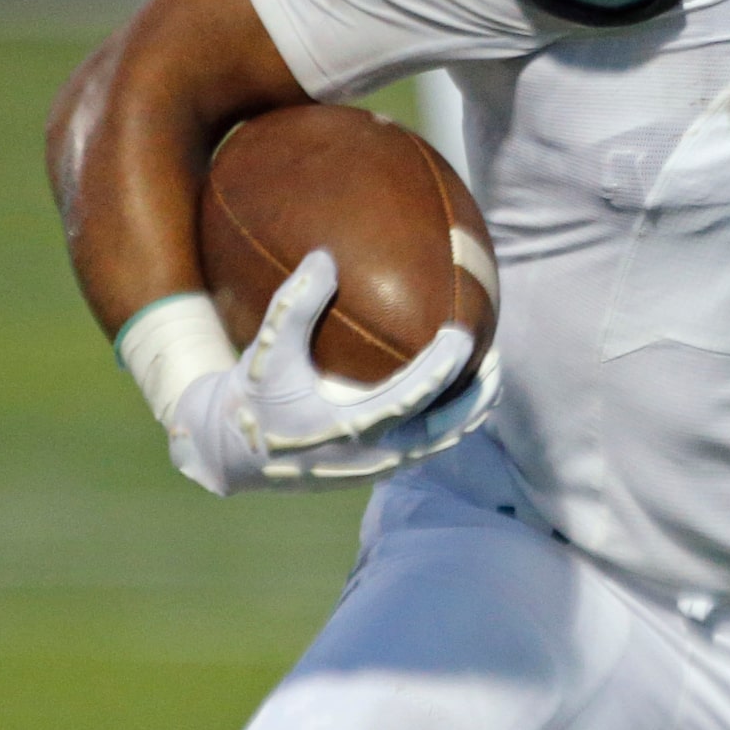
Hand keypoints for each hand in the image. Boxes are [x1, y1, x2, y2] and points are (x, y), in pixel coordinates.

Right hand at [167, 250, 492, 493]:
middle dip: (475, 399)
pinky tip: (464, 393)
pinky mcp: (376, 472)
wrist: (231, 452)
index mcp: (343, 428)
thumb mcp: (265, 352)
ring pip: (440, 446)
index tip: (462, 334)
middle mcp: (366, 457)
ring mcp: (375, 470)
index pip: (406, 400)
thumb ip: (293, 305)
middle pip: (441, 434)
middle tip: (497, 359)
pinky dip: (451, 424)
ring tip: (493, 375)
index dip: (439, 370)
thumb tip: (324, 256)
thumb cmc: (252, 396)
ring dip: (470, 413)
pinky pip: (426, 449)